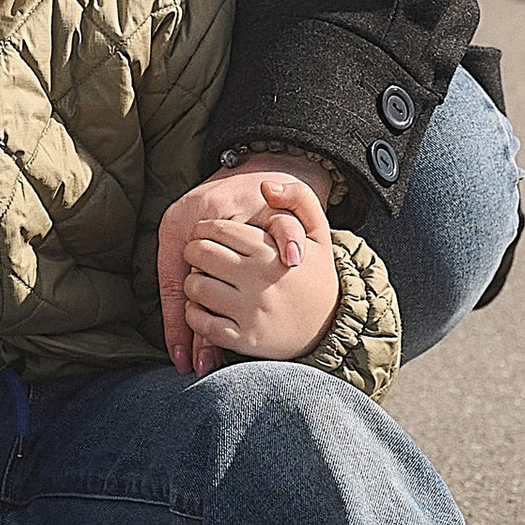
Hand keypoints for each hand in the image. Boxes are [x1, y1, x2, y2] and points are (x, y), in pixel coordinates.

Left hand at [175, 176, 336, 372]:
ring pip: (196, 288)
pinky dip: (194, 315)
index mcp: (271, 251)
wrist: (333, 327)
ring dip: (192, 283)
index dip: (204, 229)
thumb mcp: (318, 232)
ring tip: (203, 280)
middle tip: (198, 255)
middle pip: (201, 255)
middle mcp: (259, 281)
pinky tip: (205, 308)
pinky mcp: (245, 340)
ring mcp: (251, 312)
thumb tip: (267, 185)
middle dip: (193, 251)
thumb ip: (299, 197)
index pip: (218, 230)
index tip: (205, 234)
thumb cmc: (317, 276)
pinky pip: (201, 323)